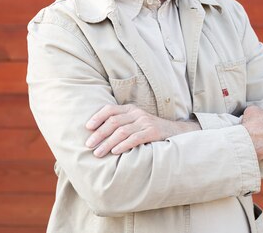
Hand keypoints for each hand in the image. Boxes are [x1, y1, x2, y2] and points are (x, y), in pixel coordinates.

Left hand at [85, 104, 199, 157]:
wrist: (174, 132)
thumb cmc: (149, 130)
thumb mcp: (135, 122)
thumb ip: (121, 124)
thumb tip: (96, 134)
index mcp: (130, 109)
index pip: (110, 109)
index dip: (97, 117)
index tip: (87, 128)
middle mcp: (137, 113)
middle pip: (113, 121)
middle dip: (99, 134)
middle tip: (88, 145)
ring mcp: (145, 122)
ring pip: (122, 131)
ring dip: (108, 143)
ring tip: (98, 153)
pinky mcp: (152, 132)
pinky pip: (134, 138)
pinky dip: (123, 145)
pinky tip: (115, 152)